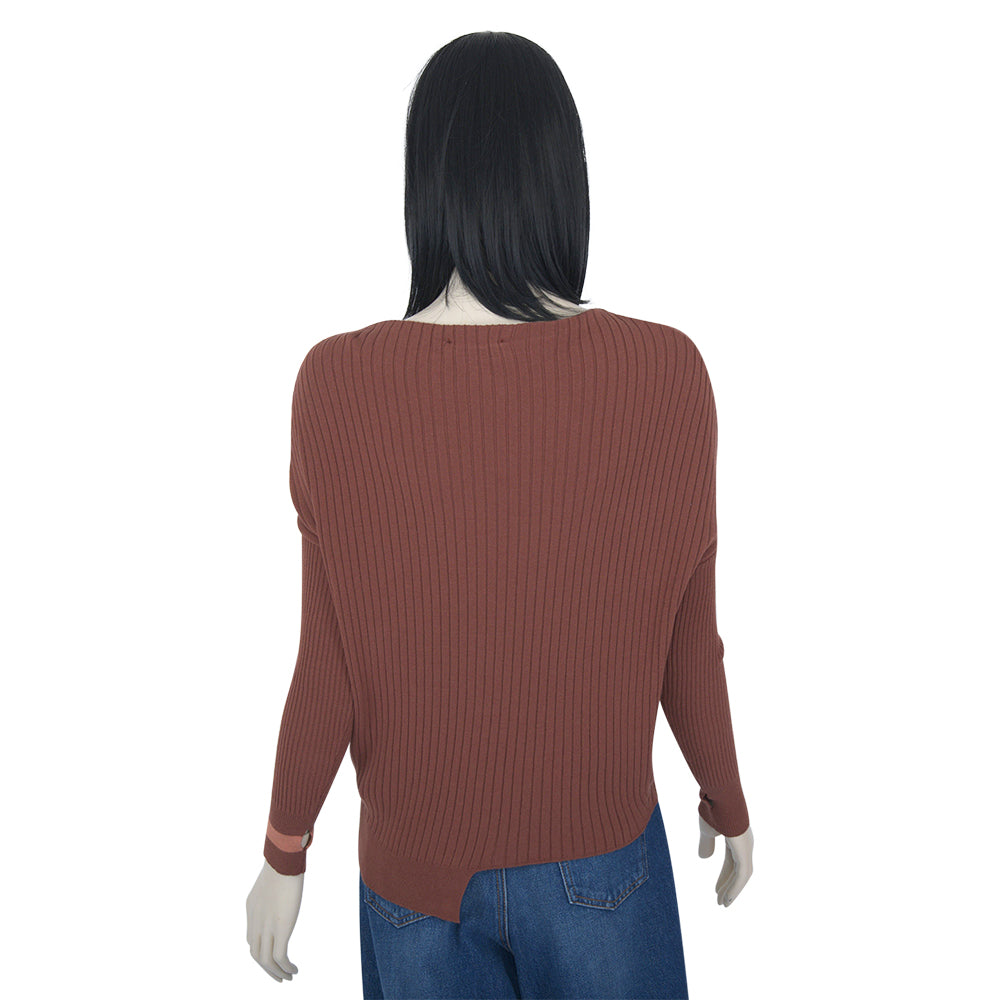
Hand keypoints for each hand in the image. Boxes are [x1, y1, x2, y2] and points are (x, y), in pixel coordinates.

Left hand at [246, 861, 304, 980]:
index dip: (261, 951)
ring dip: (276, 973)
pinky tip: (294, 970)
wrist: (283, 862)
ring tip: (288, 977)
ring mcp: (266, 927)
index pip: (251, 940)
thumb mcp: (272, 877)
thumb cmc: (282, 863)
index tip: (273, 956)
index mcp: (252, 910)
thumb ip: (273, 886)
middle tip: (279, 976)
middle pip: (256, 955)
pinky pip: (279, 957)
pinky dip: (285, 968)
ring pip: (266, 961)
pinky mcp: (280, 929)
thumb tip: (283, 878)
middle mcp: (255, 922)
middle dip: (267, 969)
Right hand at [698, 814, 752, 906]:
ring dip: (732, 891)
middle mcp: (744, 844)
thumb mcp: (707, 830)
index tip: (716, 890)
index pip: (731, 862)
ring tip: (723, 904)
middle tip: (720, 901)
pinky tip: (727, 898)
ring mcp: (746, 848)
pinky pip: (742, 875)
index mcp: (736, 838)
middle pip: (737, 871)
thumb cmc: (712, 809)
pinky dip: (735, 888)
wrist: (719, 797)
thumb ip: (706, 844)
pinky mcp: (745, 852)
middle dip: (728, 886)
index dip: (724, 876)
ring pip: (741, 876)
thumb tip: (704, 858)